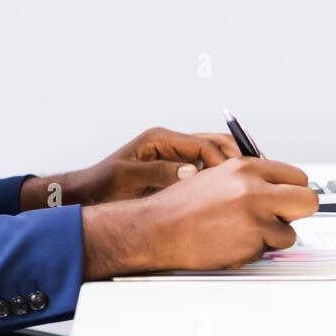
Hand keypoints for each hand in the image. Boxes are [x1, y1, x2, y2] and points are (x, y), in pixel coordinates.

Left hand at [19, 126, 240, 210]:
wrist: (86, 195)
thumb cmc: (101, 186)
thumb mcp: (127, 179)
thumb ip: (158, 173)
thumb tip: (189, 172)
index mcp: (159, 139)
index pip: (201, 144)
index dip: (221, 160)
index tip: (232, 177)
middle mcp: (169, 144)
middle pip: (212, 144)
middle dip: (233, 158)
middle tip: (249, 175)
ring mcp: (172, 156)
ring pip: (211, 155)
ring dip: (227, 167)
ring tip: (243, 183)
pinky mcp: (173, 170)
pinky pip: (202, 169)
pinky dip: (217, 177)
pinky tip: (225, 191)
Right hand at [80, 158, 319, 276]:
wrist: (157, 228)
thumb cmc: (180, 206)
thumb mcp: (216, 176)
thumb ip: (249, 180)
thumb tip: (277, 189)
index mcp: (246, 166)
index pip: (296, 175)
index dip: (292, 191)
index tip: (288, 199)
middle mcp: (253, 187)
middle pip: (307, 200)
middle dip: (297, 212)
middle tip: (282, 219)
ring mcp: (254, 214)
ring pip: (289, 232)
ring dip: (272, 237)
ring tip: (242, 233)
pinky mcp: (251, 240)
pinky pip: (270, 250)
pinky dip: (257, 251)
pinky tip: (233, 244)